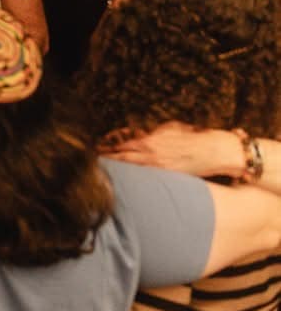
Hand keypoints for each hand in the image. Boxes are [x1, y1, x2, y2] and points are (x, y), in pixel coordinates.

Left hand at [103, 121, 243, 177]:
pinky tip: (130, 183)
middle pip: (122, 160)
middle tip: (94, 165)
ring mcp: (159, 168)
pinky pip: (148, 179)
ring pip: (133, 171)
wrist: (216, 151)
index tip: (95, 152)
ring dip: (119, 172)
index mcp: (149, 141)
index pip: (121, 147)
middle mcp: (151, 156)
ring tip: (105, 175)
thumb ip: (152, 133)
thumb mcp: (169, 128)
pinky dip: (137, 179)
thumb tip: (139, 136)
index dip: (107, 150)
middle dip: (107, 162)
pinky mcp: (169, 177)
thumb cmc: (193, 137)